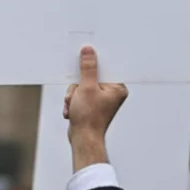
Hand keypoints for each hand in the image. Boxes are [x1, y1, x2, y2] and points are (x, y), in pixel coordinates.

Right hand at [63, 46, 126, 170]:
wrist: (83, 139)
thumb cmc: (89, 118)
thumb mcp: (86, 87)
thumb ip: (88, 67)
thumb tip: (89, 51)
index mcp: (118, 87)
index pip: (105, 67)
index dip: (92, 65)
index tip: (83, 62)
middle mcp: (112, 93)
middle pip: (91, 76)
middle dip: (78, 86)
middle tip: (76, 94)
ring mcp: (102, 99)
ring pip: (82, 85)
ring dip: (73, 94)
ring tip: (72, 105)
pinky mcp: (92, 104)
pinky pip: (80, 94)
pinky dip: (73, 101)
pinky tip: (71, 110)